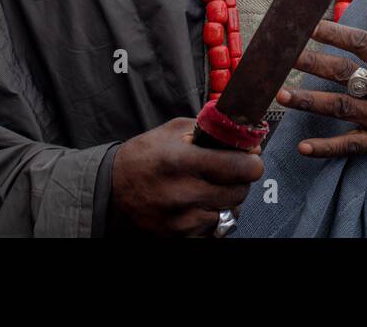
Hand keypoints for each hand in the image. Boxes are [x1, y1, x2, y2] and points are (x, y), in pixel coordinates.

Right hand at [111, 117, 262, 236]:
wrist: (114, 186)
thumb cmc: (147, 154)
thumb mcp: (175, 130)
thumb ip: (212, 132)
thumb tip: (247, 143)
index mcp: (182, 161)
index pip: (238, 166)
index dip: (252, 162)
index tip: (252, 158)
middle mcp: (182, 193)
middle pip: (238, 192)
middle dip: (242, 180)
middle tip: (234, 171)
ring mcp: (179, 219)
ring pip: (229, 213)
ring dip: (229, 200)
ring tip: (214, 187)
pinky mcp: (176, 236)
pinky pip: (213, 230)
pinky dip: (214, 217)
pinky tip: (203, 204)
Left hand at [277, 0, 366, 158]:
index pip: (360, 43)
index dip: (334, 33)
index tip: (308, 26)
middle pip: (343, 73)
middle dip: (312, 64)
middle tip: (283, 57)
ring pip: (341, 107)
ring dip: (310, 102)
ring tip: (282, 96)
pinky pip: (352, 145)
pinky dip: (328, 148)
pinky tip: (303, 148)